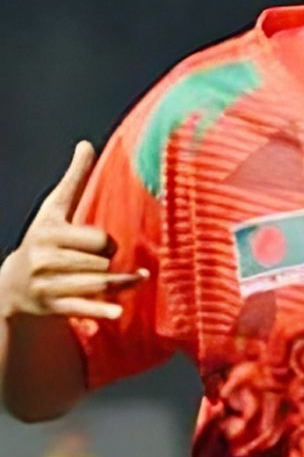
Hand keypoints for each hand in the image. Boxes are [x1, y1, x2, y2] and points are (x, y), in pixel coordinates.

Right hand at [0, 141, 142, 320]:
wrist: (12, 284)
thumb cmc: (44, 239)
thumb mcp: (53, 210)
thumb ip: (73, 180)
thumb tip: (86, 144)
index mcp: (48, 233)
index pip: (98, 240)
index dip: (107, 243)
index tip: (103, 245)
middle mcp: (43, 259)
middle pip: (101, 263)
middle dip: (110, 263)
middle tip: (107, 262)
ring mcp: (47, 285)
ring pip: (98, 285)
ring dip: (124, 285)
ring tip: (138, 279)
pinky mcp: (52, 307)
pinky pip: (82, 308)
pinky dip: (101, 311)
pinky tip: (118, 312)